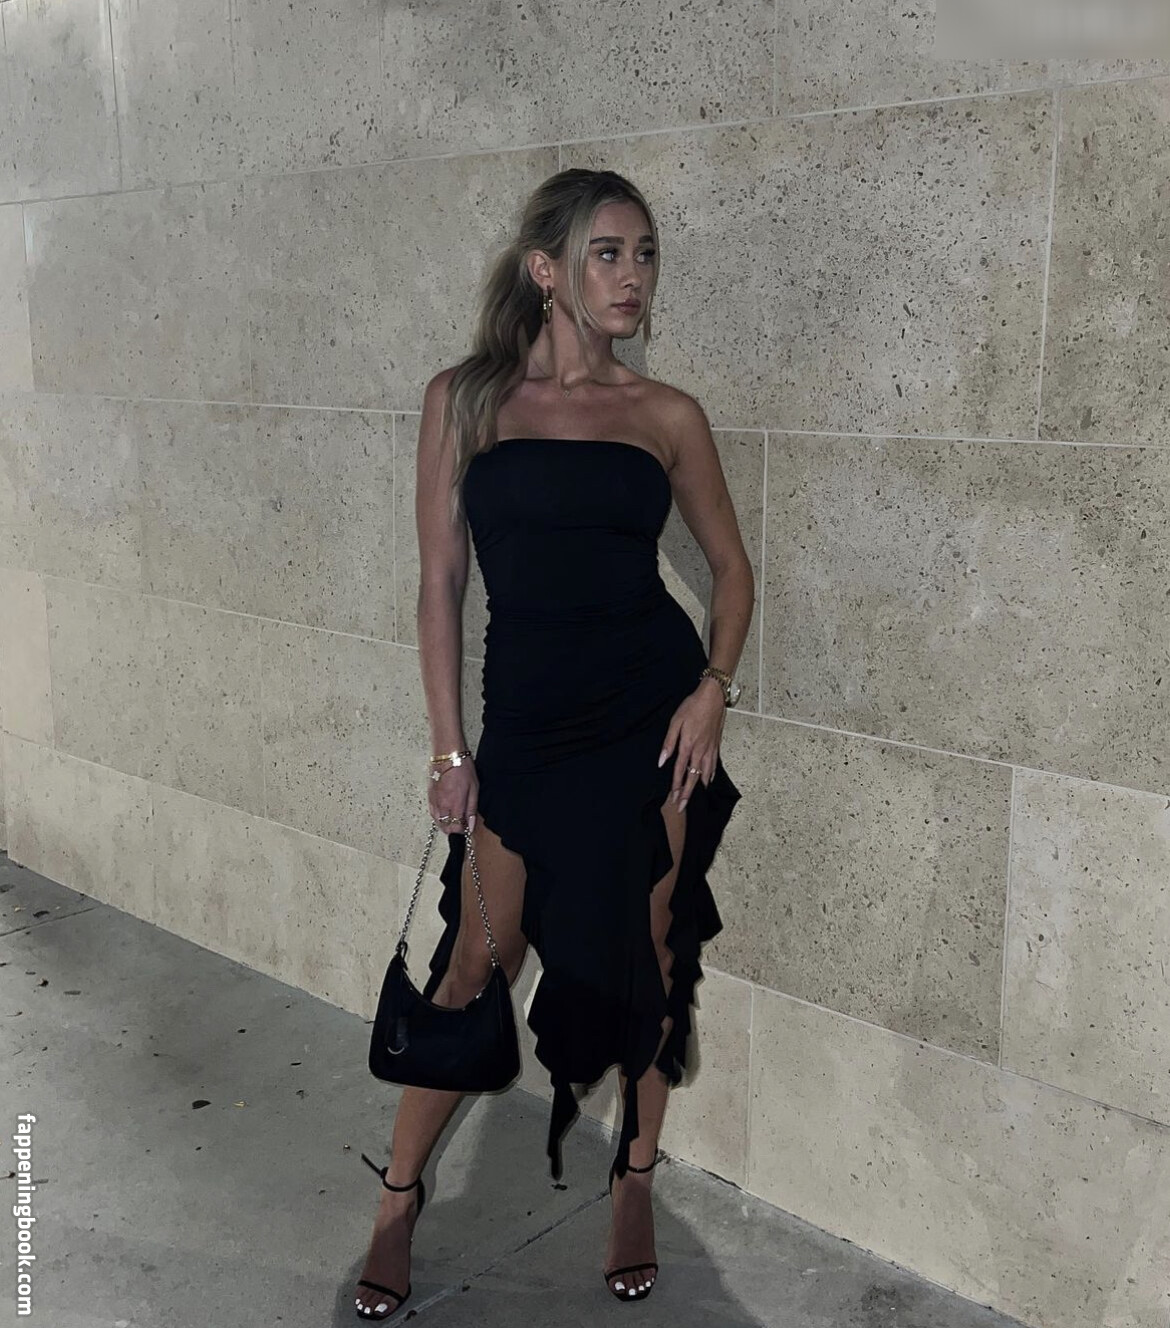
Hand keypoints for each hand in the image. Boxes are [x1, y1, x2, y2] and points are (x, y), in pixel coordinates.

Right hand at [428, 760, 478, 834]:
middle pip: (445, 828)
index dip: (462, 831)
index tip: (466, 828)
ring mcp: (434, 802)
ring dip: (445, 825)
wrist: (447, 756)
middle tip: (461, 824)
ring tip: (454, 819)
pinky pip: (432, 814)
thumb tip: (470, 826)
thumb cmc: (462, 769)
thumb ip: (471, 809)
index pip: (456, 828)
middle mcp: (442, 806)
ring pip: (437, 822)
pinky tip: (444, 814)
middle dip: (454, 829)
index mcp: (455, 805)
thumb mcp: (474, 789)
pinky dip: (438, 818)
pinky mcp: (429, 797)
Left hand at [657, 678, 725, 811]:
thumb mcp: (676, 721)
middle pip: (693, 777)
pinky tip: (708, 780)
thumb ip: (669, 743)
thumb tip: (662, 761)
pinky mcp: (716, 745)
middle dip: (687, 794)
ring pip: (704, 773)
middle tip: (682, 807)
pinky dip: (710, 775)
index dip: (676, 786)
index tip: (673, 798)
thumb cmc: (692, 706)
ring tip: (695, 798)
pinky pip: (714, 765)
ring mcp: (710, 748)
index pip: (680, 770)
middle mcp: (700, 750)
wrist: (713, 697)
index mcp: (688, 745)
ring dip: (699, 787)